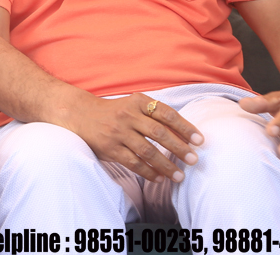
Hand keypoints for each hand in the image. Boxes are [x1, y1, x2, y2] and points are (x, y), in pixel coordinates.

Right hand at [66, 93, 203, 183]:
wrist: (79, 114)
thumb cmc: (114, 111)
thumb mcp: (133, 105)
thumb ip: (154, 115)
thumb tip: (185, 136)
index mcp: (137, 102)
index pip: (166, 114)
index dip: (185, 127)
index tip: (199, 141)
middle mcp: (127, 115)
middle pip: (159, 133)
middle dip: (179, 148)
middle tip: (194, 160)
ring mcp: (117, 132)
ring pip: (147, 151)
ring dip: (166, 165)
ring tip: (179, 175)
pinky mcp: (109, 148)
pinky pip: (133, 162)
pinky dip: (148, 172)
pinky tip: (159, 178)